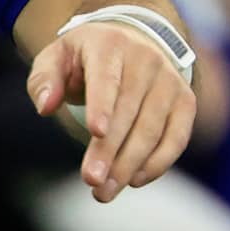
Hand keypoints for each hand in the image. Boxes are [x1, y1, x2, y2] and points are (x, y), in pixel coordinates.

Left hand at [26, 19, 195, 202]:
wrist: (134, 39)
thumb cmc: (86, 57)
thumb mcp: (57, 57)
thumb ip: (44, 80)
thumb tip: (45, 106)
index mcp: (109, 44)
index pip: (106, 77)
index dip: (102, 105)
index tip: (96, 132)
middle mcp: (145, 58)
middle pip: (129, 110)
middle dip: (110, 150)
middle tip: (92, 180)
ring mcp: (169, 80)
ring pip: (152, 128)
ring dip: (130, 164)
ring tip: (105, 191)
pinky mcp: (185, 101)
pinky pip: (177, 137)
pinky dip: (158, 163)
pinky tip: (134, 180)